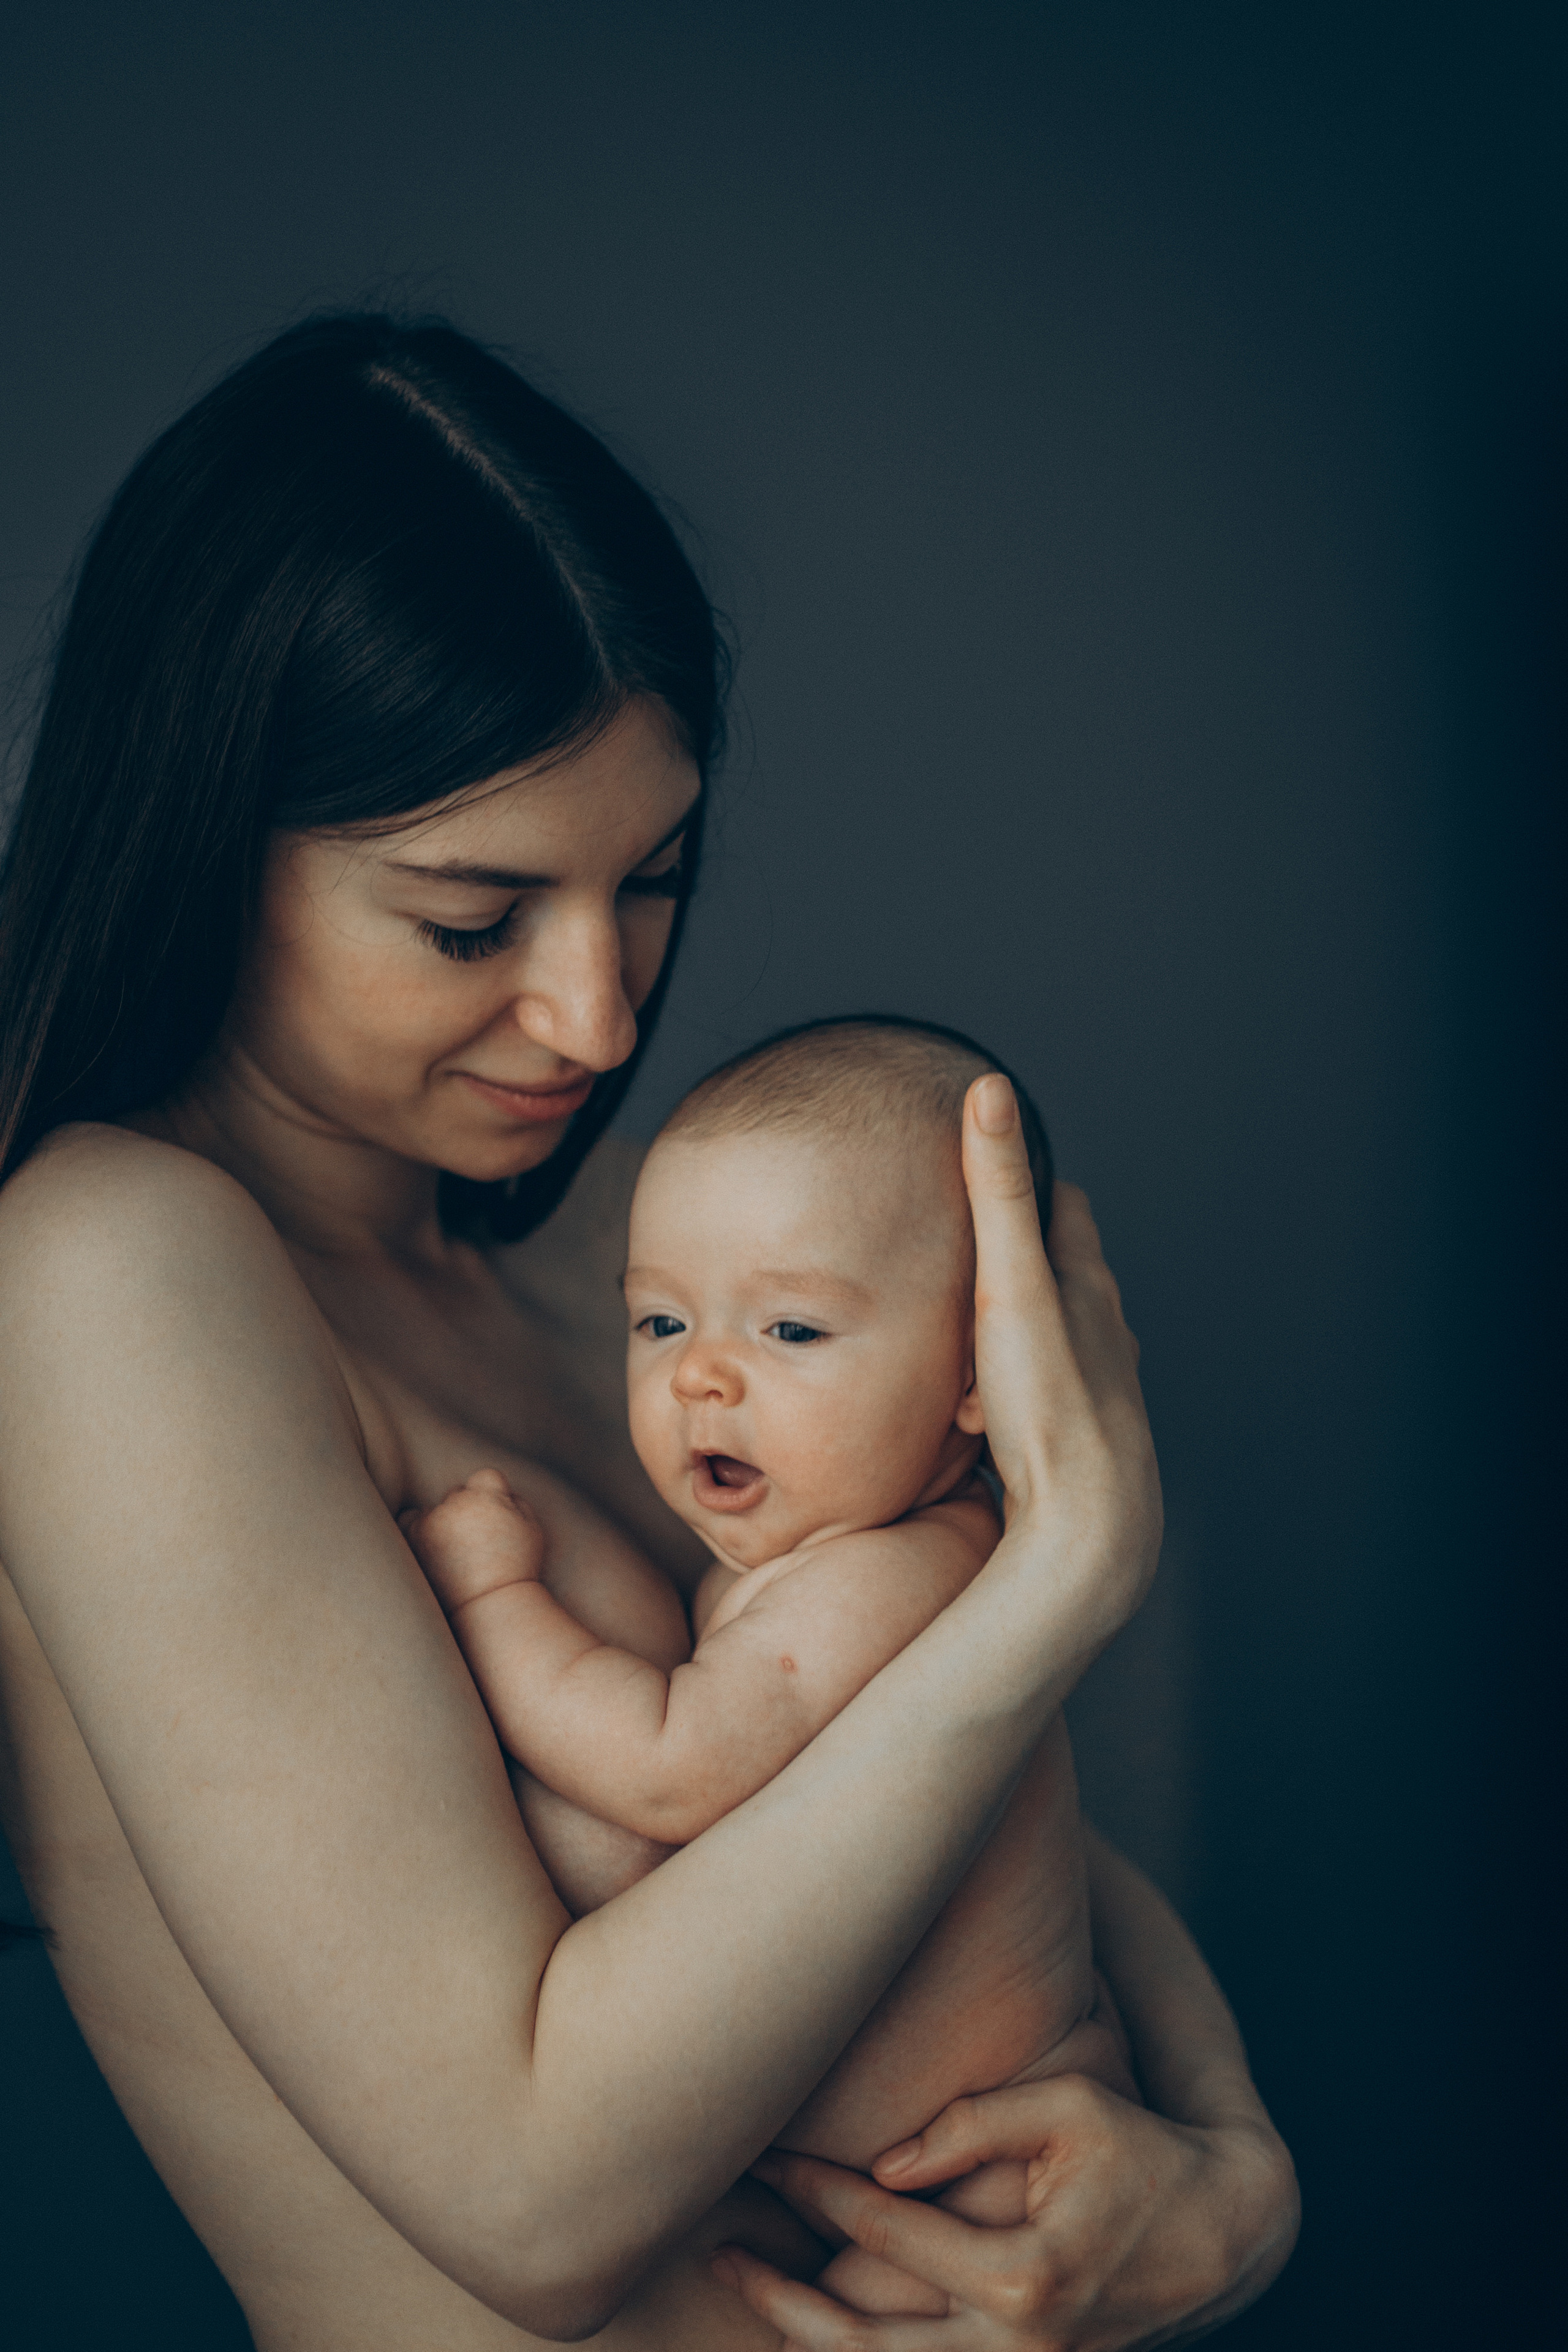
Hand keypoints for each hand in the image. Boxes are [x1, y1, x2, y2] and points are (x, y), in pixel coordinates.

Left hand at [398, 1467, 545, 1616]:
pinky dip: (418, 1528)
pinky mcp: (414, 1538)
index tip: (497, 1520)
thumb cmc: (517, 1569)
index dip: (494, 1496)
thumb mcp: (533, 1529)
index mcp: (488, 1496)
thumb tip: (500, 1491)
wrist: (490, 1607)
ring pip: (436, 1508)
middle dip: (468, 1511)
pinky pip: (409, 1519)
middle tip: (478, 1542)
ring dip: (445, 1522)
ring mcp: (433, 1520)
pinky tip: (432, 1545)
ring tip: (458, 1553)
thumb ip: (516, 1501)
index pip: (487, 1477)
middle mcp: (457, 1503)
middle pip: (459, 1494)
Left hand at [714, 2077, 1298, 2348]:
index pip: (887, 2228)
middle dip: (779, 2295)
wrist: (1224, 2235)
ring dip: (807, 2340)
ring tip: (747, 2292)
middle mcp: (1014, 2345)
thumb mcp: (1069, 2107)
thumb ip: (972, 2125)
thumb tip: (883, 2161)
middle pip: (859, 2339)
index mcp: (1023, 2275)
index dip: (818, 2191)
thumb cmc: (1143, 2151)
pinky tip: (811, 2331)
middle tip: (718, 2249)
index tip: (768, 2158)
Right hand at [962, 1077, 1160, 1658]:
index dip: (1026, 1182)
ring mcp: (1097, 1390)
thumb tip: (990, 1090)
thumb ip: (997, 1191)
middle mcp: (1105, 1335)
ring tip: (962, 1348)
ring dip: (1007, 1337)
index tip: (987, 1166)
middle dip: (1010, 1263)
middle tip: (956, 1258)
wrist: (1087, 1530)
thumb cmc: (1051, 1406)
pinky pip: (1039, 1399)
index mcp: (1090, 1287)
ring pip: (1050, 1342)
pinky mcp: (1079, 1442)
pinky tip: (979, 1417)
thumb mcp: (1009, 1285)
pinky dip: (1009, 1392)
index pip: (1065, 1207)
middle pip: (1059, 1276)